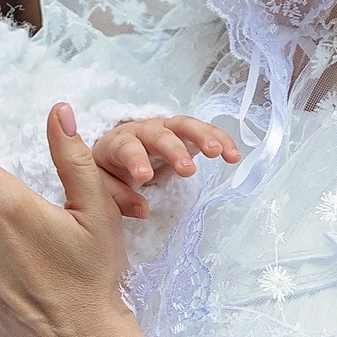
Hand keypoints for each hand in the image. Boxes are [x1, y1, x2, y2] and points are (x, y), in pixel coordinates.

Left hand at [92, 116, 239, 218]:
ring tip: (220, 153)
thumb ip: (117, 197)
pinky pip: (203, 132)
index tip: (144, 176)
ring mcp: (165, 130)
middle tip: (188, 170)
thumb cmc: (110, 170)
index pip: (126, 148)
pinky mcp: (183, 134)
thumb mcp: (103, 186)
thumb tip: (142, 210)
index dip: (135, 159)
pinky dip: (219, 139)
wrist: (116, 152)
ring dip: (203, 136)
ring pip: (184, 126)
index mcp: (117, 142)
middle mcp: (142, 131)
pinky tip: (233, 155)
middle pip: (159, 136)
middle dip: (174, 151)